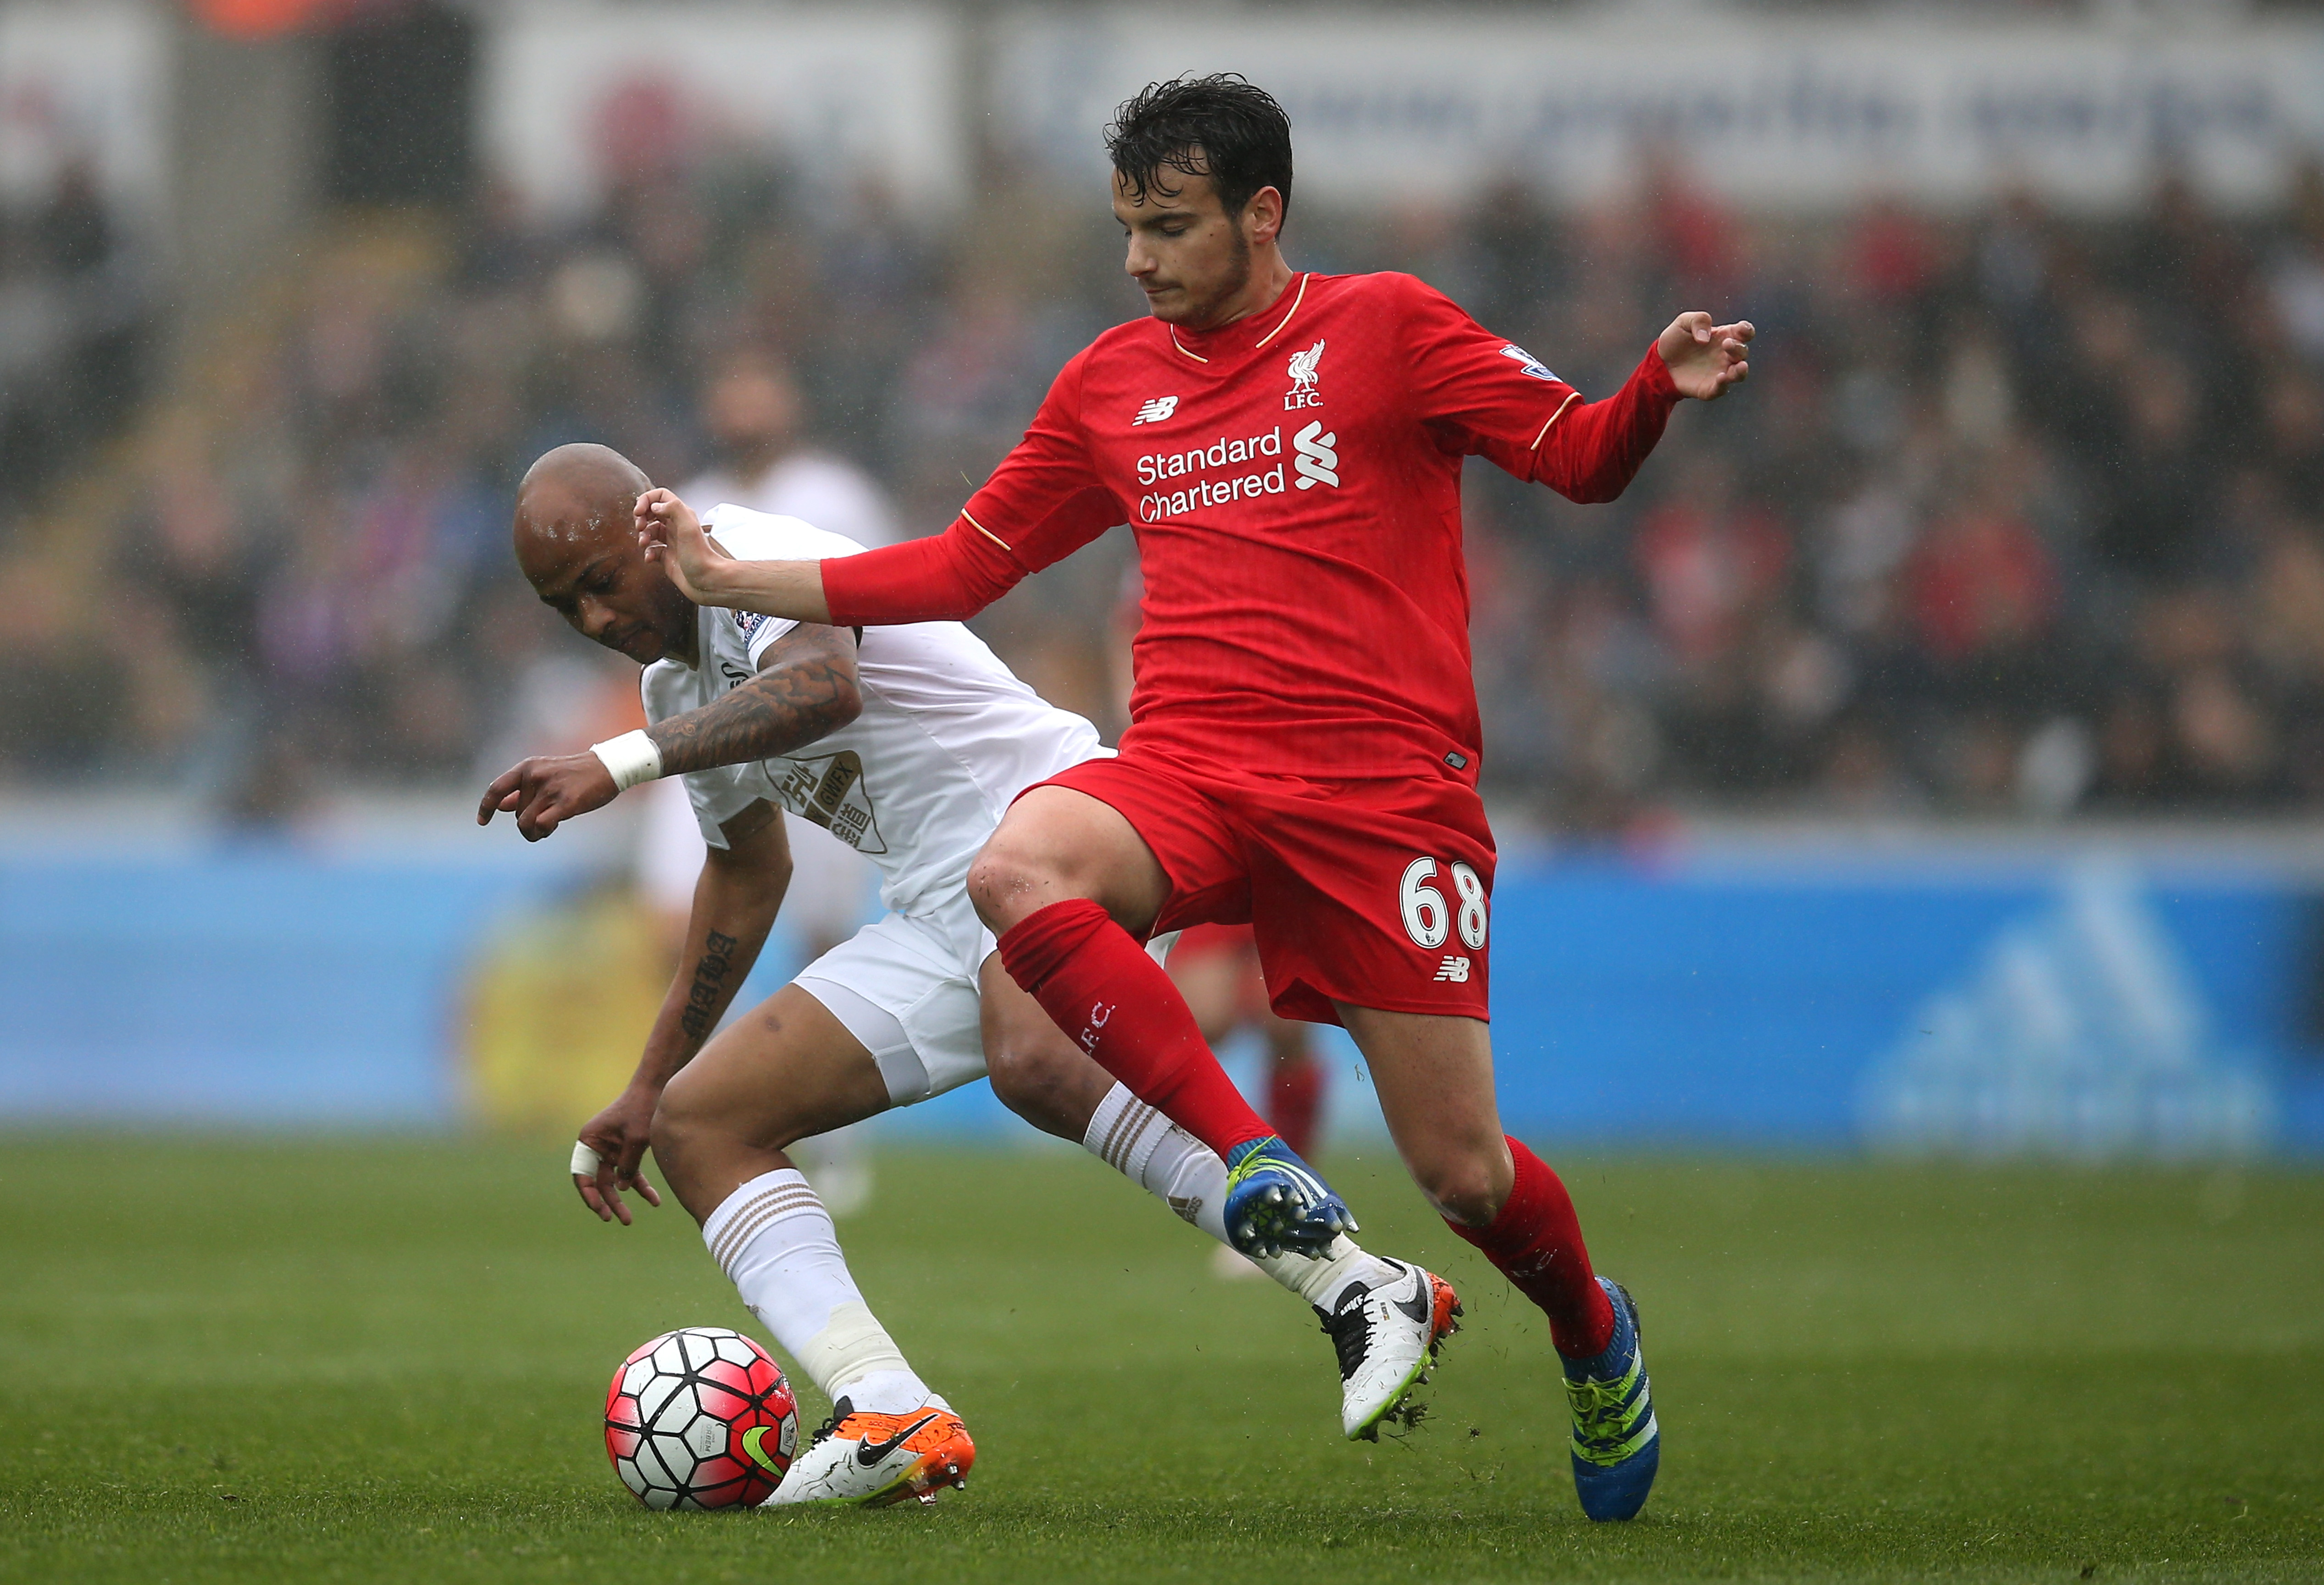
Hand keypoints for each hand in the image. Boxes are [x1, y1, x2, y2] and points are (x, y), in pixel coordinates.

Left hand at [476, 752, 619, 840]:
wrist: (608, 768)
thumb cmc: (575, 774)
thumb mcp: (544, 775)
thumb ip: (521, 790)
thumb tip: (500, 806)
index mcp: (527, 767)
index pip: (496, 789)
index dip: (486, 807)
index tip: (482, 822)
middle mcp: (535, 776)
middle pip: (516, 813)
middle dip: (527, 822)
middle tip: (546, 818)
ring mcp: (550, 788)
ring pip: (525, 823)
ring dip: (533, 833)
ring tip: (547, 828)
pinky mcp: (566, 802)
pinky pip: (541, 825)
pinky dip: (543, 831)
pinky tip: (552, 828)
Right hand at [573, 1084, 663, 1225]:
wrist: (656, 1088)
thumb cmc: (642, 1108)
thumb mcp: (636, 1139)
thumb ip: (627, 1164)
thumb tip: (622, 1189)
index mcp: (589, 1140)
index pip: (582, 1174)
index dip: (590, 1195)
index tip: (600, 1210)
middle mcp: (596, 1146)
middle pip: (598, 1181)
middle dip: (608, 1201)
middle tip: (619, 1219)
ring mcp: (611, 1150)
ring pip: (615, 1181)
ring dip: (623, 1199)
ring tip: (629, 1219)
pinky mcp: (627, 1151)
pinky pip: (630, 1173)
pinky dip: (640, 1186)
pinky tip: (654, 1200)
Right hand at [636, 487, 734, 602]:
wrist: (708, 582)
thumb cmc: (701, 557)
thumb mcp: (688, 527)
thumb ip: (674, 509)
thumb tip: (655, 505)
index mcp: (681, 516)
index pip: (661, 496)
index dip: (646, 500)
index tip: (638, 511)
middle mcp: (676, 527)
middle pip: (652, 513)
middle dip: (641, 518)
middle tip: (640, 526)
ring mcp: (671, 542)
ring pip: (650, 531)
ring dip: (643, 535)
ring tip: (644, 543)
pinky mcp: (668, 557)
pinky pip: (652, 550)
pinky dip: (647, 553)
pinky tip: (650, 558)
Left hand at [1655, 312, 1752, 399]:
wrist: (1659, 362)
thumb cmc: (1675, 340)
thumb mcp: (1684, 322)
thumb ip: (1698, 320)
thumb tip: (1706, 338)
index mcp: (1724, 336)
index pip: (1744, 333)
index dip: (1746, 331)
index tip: (1741, 329)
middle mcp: (1726, 355)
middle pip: (1742, 352)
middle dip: (1738, 348)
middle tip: (1726, 344)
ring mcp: (1719, 372)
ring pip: (1739, 374)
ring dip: (1741, 370)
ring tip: (1739, 366)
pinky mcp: (1709, 388)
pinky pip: (1721, 389)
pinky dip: (1723, 384)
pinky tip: (1720, 378)